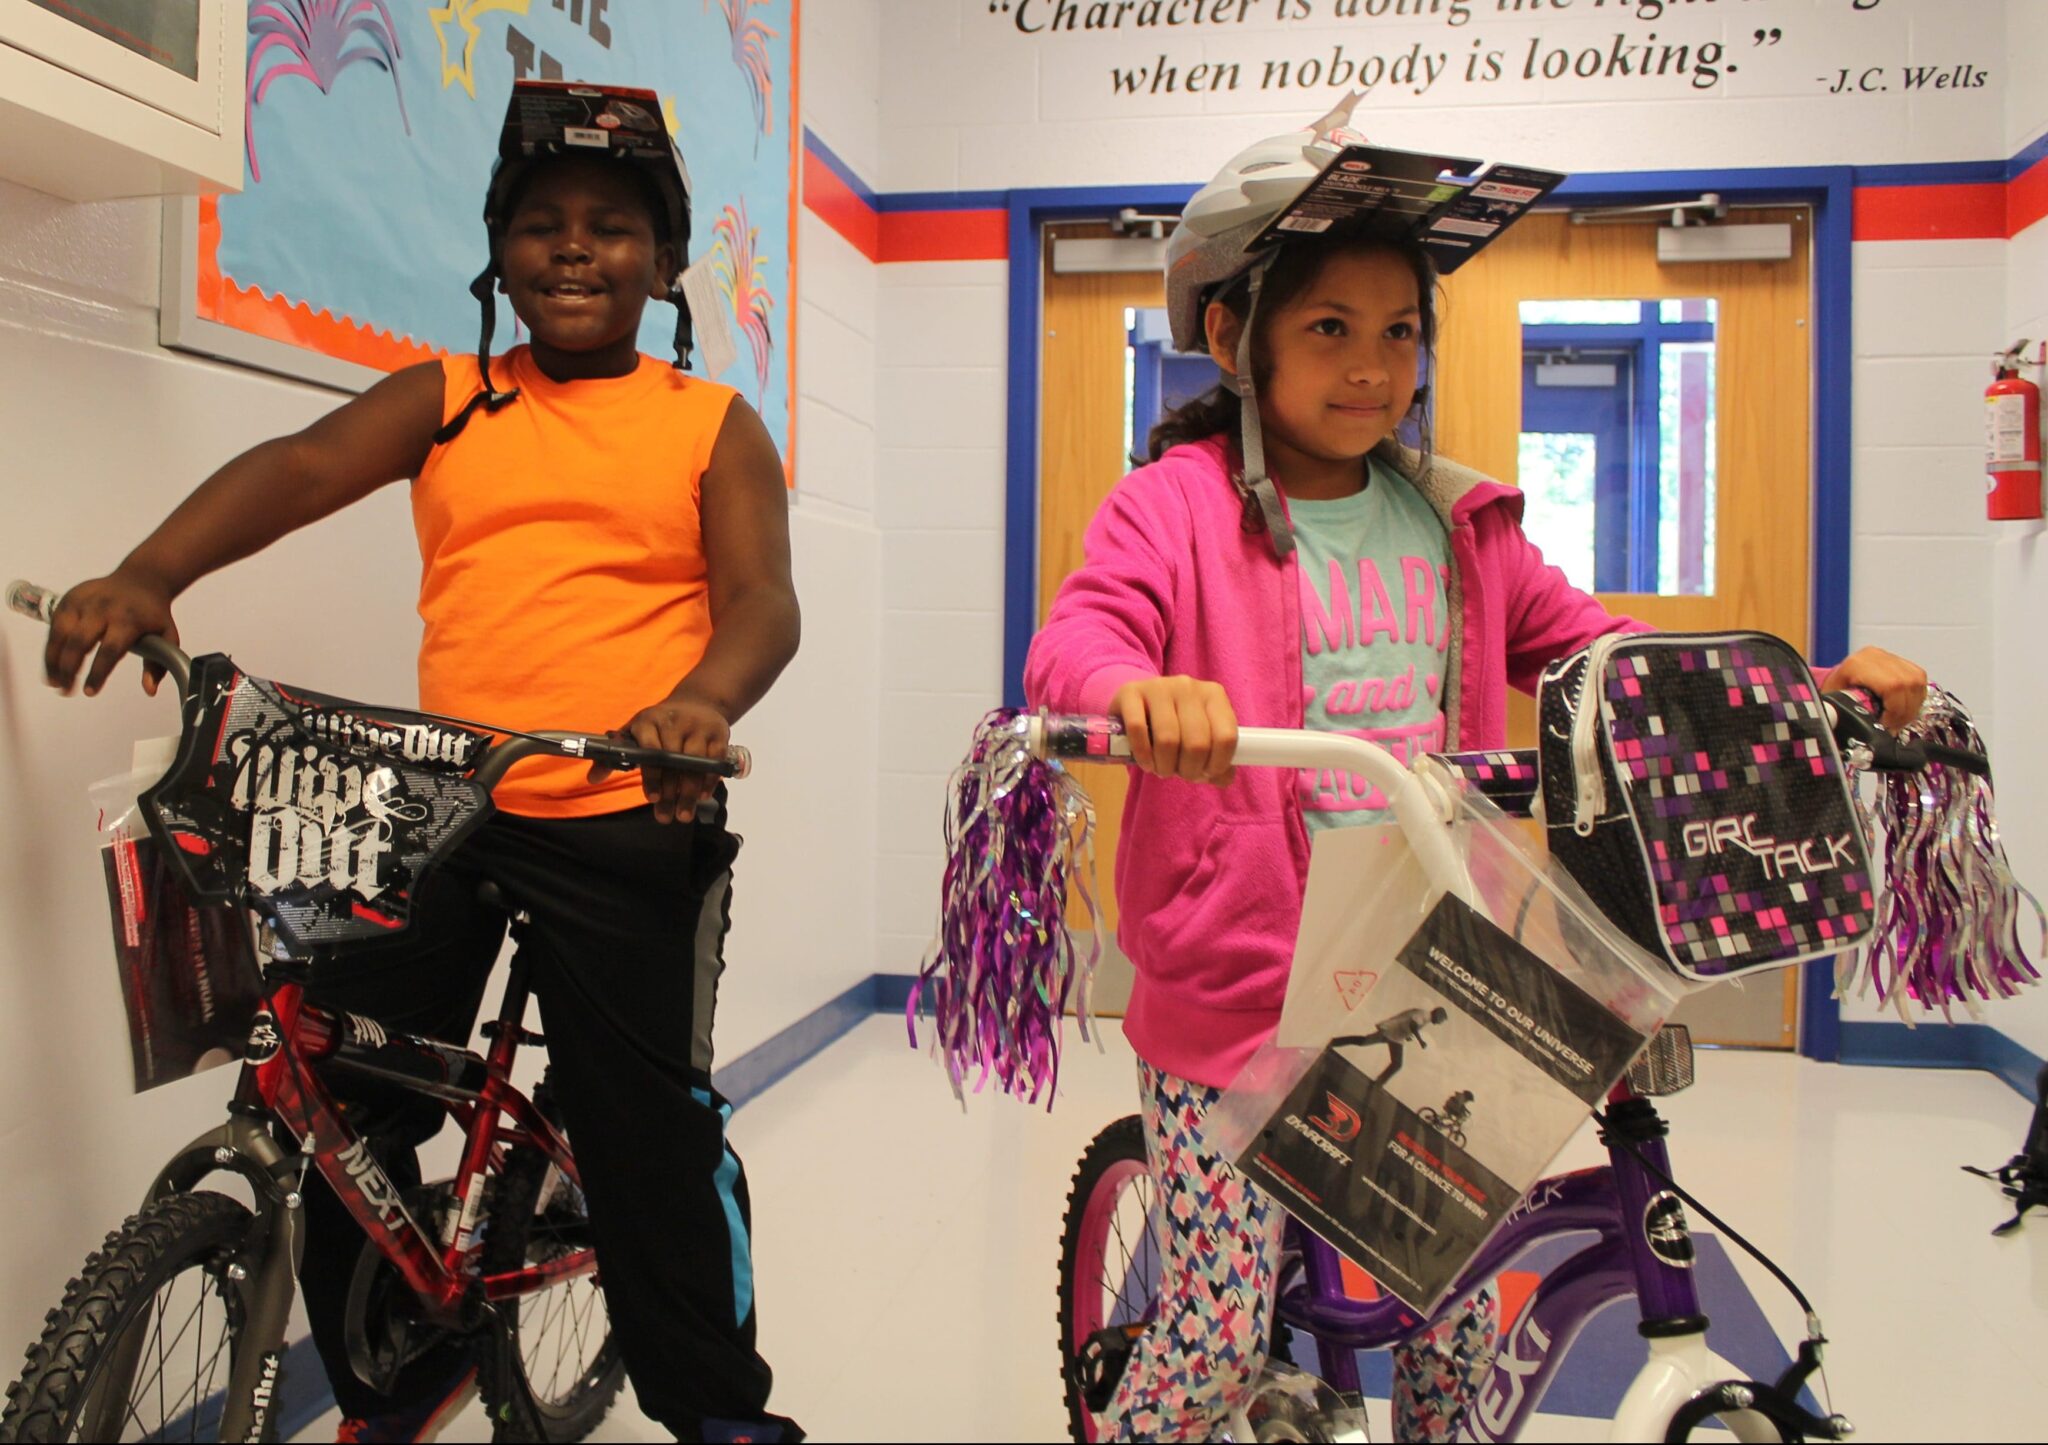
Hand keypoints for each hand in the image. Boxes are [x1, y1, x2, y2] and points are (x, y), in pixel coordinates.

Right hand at [43, 568, 178, 697]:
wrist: (142, 578)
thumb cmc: (153, 613)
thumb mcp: (167, 635)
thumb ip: (159, 664)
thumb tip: (150, 691)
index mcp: (129, 620)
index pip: (110, 650)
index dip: (98, 673)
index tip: (90, 692)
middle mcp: (103, 609)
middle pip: (80, 642)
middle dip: (69, 669)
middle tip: (66, 691)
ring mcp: (84, 601)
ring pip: (61, 633)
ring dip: (53, 660)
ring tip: (54, 682)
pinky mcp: (70, 598)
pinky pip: (54, 624)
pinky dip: (51, 646)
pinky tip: (51, 664)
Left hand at [593, 687, 730, 823]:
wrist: (696, 704)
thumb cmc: (658, 726)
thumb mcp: (634, 734)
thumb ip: (613, 757)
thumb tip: (592, 779)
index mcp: (648, 720)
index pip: (650, 749)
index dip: (651, 776)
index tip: (651, 798)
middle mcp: (674, 721)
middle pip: (673, 760)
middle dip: (671, 791)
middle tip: (667, 817)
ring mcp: (698, 726)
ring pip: (696, 763)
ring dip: (690, 792)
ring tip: (683, 815)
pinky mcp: (719, 733)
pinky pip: (715, 760)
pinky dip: (709, 781)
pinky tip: (702, 797)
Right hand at [1111, 676, 1237, 784]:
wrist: (1137, 703)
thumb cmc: (1174, 724)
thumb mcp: (1200, 737)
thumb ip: (1217, 759)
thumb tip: (1224, 778)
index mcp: (1213, 695)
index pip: (1226, 737)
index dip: (1217, 764)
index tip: (1205, 773)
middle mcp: (1188, 686)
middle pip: (1197, 742)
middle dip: (1189, 769)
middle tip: (1180, 773)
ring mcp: (1159, 686)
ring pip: (1168, 739)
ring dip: (1165, 766)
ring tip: (1162, 769)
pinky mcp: (1130, 691)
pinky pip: (1137, 729)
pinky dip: (1143, 755)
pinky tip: (1146, 763)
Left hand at [1821, 646, 1927, 730]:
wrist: (1837, 679)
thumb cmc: (1834, 692)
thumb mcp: (1834, 703)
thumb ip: (1848, 713)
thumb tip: (1863, 730)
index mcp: (1858, 664)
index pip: (1892, 687)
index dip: (1894, 711)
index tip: (1886, 726)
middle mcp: (1876, 656)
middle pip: (1907, 685)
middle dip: (1903, 712)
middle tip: (1893, 727)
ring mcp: (1890, 656)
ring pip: (1917, 683)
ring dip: (1911, 707)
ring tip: (1898, 720)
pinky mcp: (1901, 661)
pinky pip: (1920, 680)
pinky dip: (1915, 698)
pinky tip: (1904, 709)